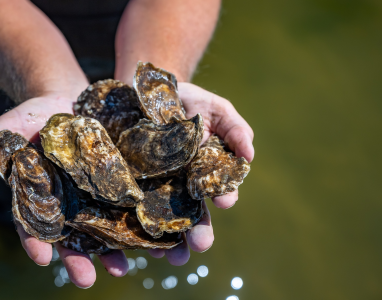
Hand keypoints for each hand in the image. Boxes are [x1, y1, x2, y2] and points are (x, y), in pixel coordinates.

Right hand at [0, 95, 129, 287]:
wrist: (71, 100)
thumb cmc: (36, 115)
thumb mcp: (13, 125)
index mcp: (38, 197)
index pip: (32, 225)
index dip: (35, 241)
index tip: (41, 257)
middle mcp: (65, 204)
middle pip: (70, 237)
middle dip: (78, 259)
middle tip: (85, 280)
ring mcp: (92, 197)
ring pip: (101, 230)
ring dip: (111, 252)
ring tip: (122, 269)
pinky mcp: (116, 186)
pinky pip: (126, 208)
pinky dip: (136, 225)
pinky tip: (149, 240)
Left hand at [145, 82, 254, 260]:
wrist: (148, 92)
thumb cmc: (189, 101)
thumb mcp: (217, 109)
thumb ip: (236, 130)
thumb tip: (250, 156)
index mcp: (207, 171)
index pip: (218, 189)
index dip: (223, 195)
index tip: (224, 200)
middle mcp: (184, 185)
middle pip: (193, 214)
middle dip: (199, 231)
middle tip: (201, 245)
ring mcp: (157, 187)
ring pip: (165, 219)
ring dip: (170, 240)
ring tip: (171, 255)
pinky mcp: (131, 185)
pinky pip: (134, 209)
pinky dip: (137, 226)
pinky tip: (139, 240)